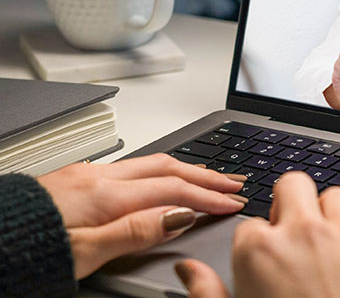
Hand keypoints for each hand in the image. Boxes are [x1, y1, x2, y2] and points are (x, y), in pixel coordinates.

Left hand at [37, 153, 246, 277]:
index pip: (173, 191)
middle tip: (235, 182)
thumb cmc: (24, 251)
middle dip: (207, 175)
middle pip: (168, 168)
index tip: (234, 203)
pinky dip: (161, 170)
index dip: (208, 197)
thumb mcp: (84, 254)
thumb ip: (135, 232)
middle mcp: (100, 177)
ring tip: (209, 176)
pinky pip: (133, 166)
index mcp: (106, 195)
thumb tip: (179, 215)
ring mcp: (88, 174)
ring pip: (151, 163)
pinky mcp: (77, 178)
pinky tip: (164, 176)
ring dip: (187, 169)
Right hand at [175, 171, 339, 297]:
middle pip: (294, 185)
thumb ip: (208, 292)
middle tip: (291, 225)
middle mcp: (304, 236)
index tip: (262, 256)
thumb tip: (188, 270)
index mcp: (260, 252)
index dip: (256, 240)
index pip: (250, 224)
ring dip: (334, 208)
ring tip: (330, 226)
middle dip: (290, 200)